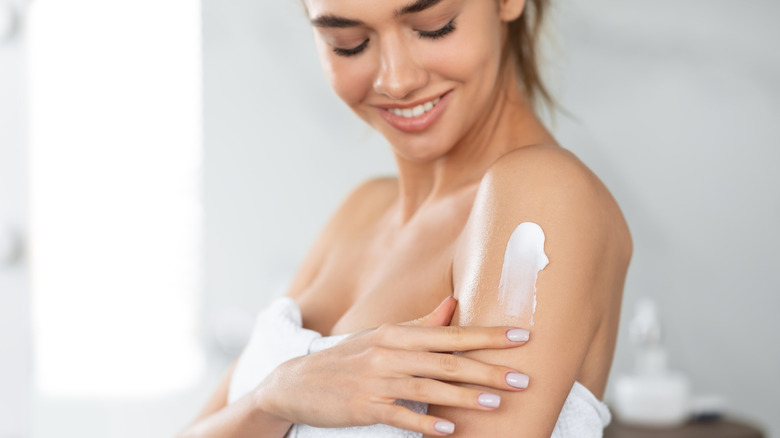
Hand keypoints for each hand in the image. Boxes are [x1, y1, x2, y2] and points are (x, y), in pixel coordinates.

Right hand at [256, 296, 531, 435]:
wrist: (296, 381)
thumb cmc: (347, 357)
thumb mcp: (382, 335)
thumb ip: (421, 324)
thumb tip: (454, 305)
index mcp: (397, 332)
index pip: (452, 333)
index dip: (489, 335)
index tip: (522, 336)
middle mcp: (389, 352)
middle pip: (447, 360)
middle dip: (487, 368)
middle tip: (523, 376)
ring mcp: (376, 380)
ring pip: (428, 387)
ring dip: (464, 396)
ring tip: (496, 402)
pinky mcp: (364, 407)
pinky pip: (400, 415)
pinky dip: (425, 422)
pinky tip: (449, 430)